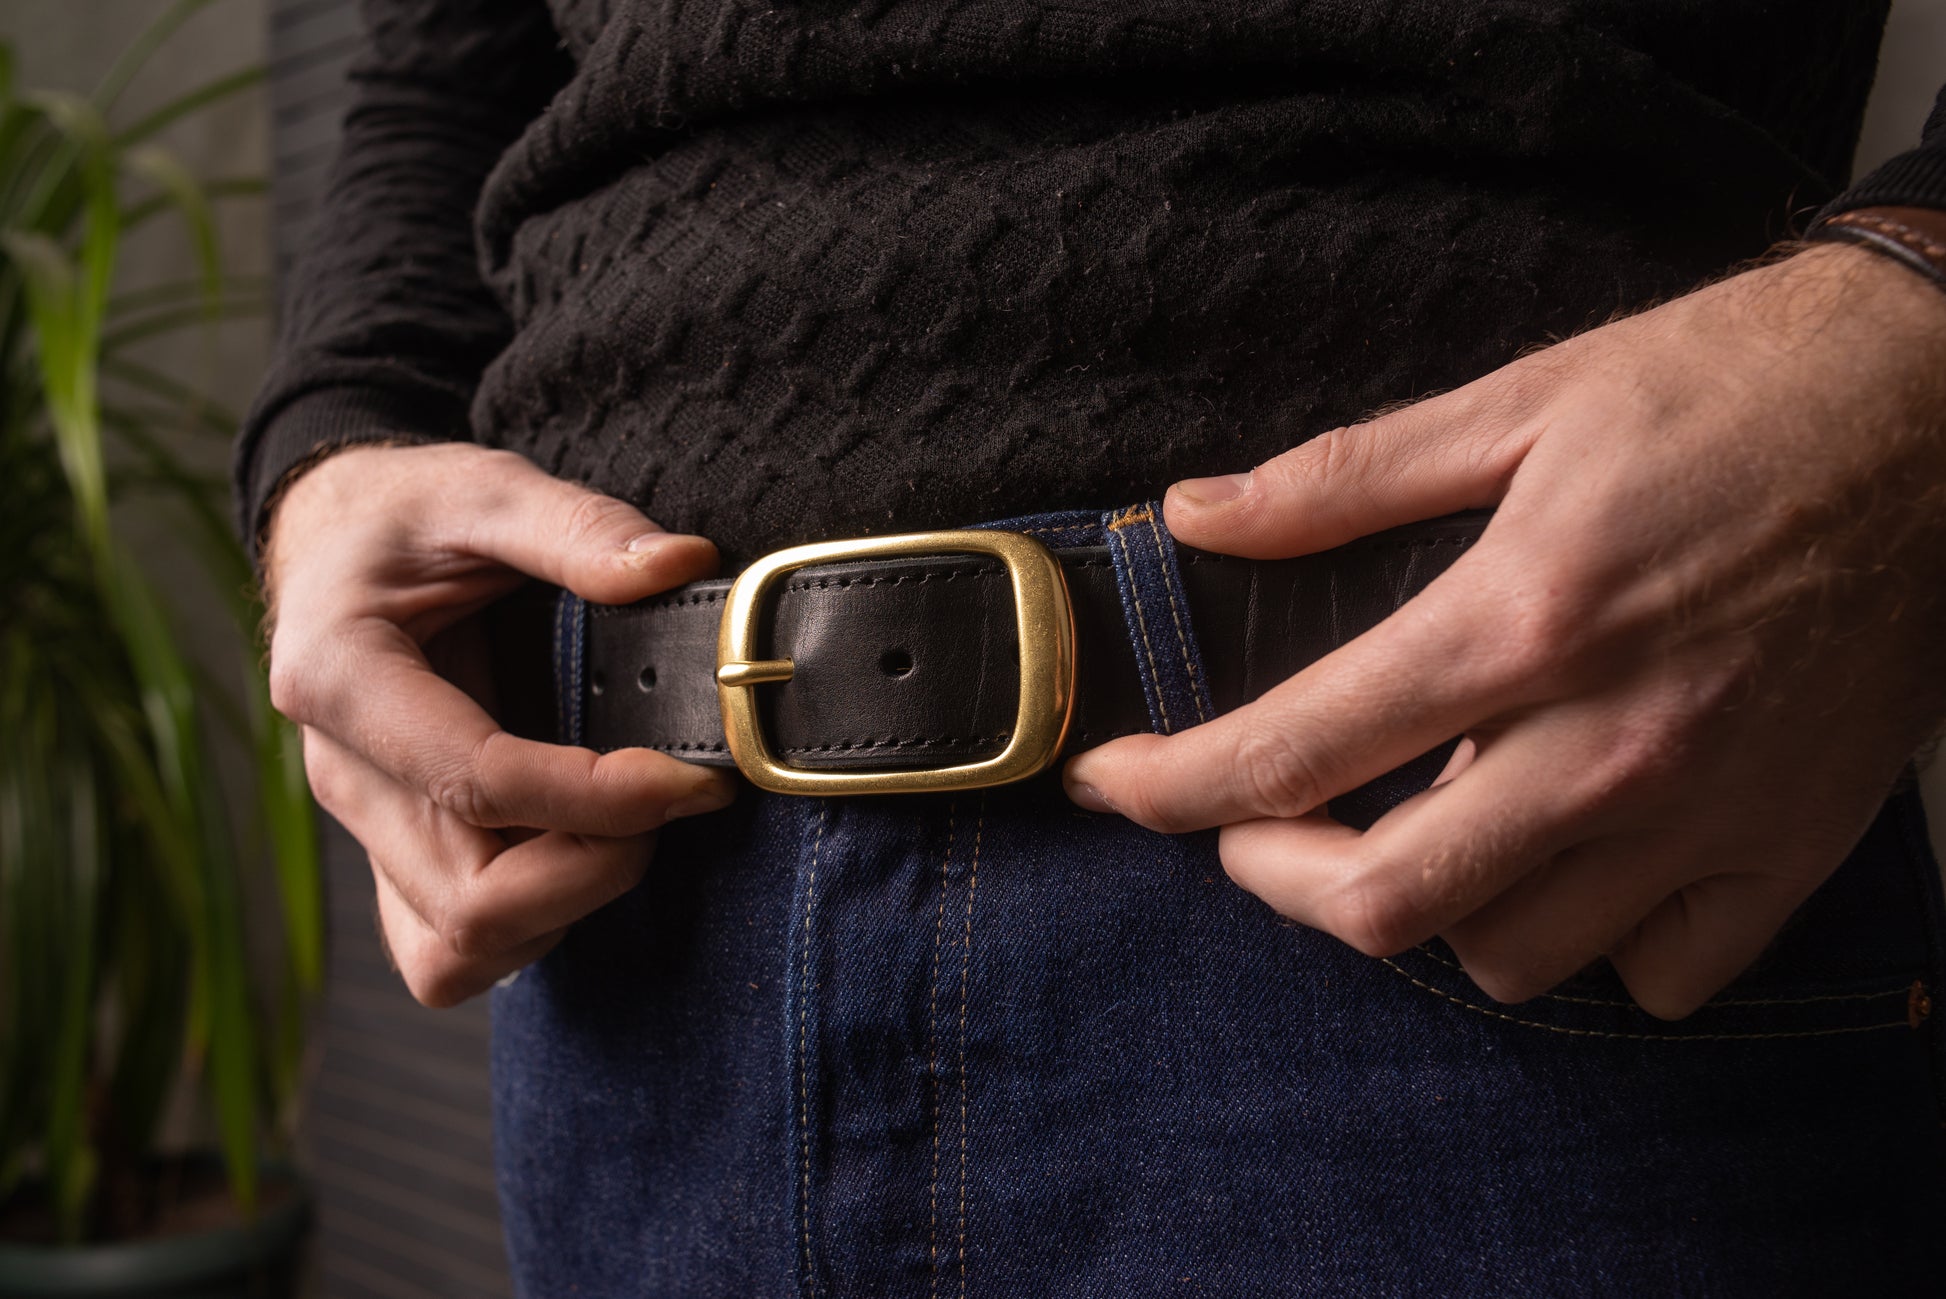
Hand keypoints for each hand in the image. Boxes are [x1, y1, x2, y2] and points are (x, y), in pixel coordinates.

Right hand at [263, 443, 733, 1006]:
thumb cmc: (404, 514)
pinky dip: (531, 928)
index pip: (477, 782)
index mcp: (342, 678)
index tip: (690, 776)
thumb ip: (578, 527)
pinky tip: (579, 852)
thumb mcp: (484, 486)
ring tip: (626, 823)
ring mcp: (364, 829)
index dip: (598, 796)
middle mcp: (343, 773)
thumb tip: (677, 566)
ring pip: (459, 947)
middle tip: (673, 794)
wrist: (336, 537)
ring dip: (566, 905)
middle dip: (597, 863)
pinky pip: (449, 953)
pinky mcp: (393, 860)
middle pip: (470, 898)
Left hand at [1065, 243, 1945, 1018]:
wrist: (1937, 404)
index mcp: (1521, 618)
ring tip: (1417, 827)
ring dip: (1429, 910)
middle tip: (1252, 829)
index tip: (1110, 784)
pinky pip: (1662, 975)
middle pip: (1387, 900)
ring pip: (1513, 954)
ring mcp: (1707, 809)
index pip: (1294, 751)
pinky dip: (1590, 947)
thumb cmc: (1725, 387)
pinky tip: (1564, 866)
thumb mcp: (1517, 399)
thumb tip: (1198, 515)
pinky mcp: (1791, 844)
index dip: (1169, 785)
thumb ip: (1341, 478)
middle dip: (1277, 880)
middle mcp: (1608, 740)